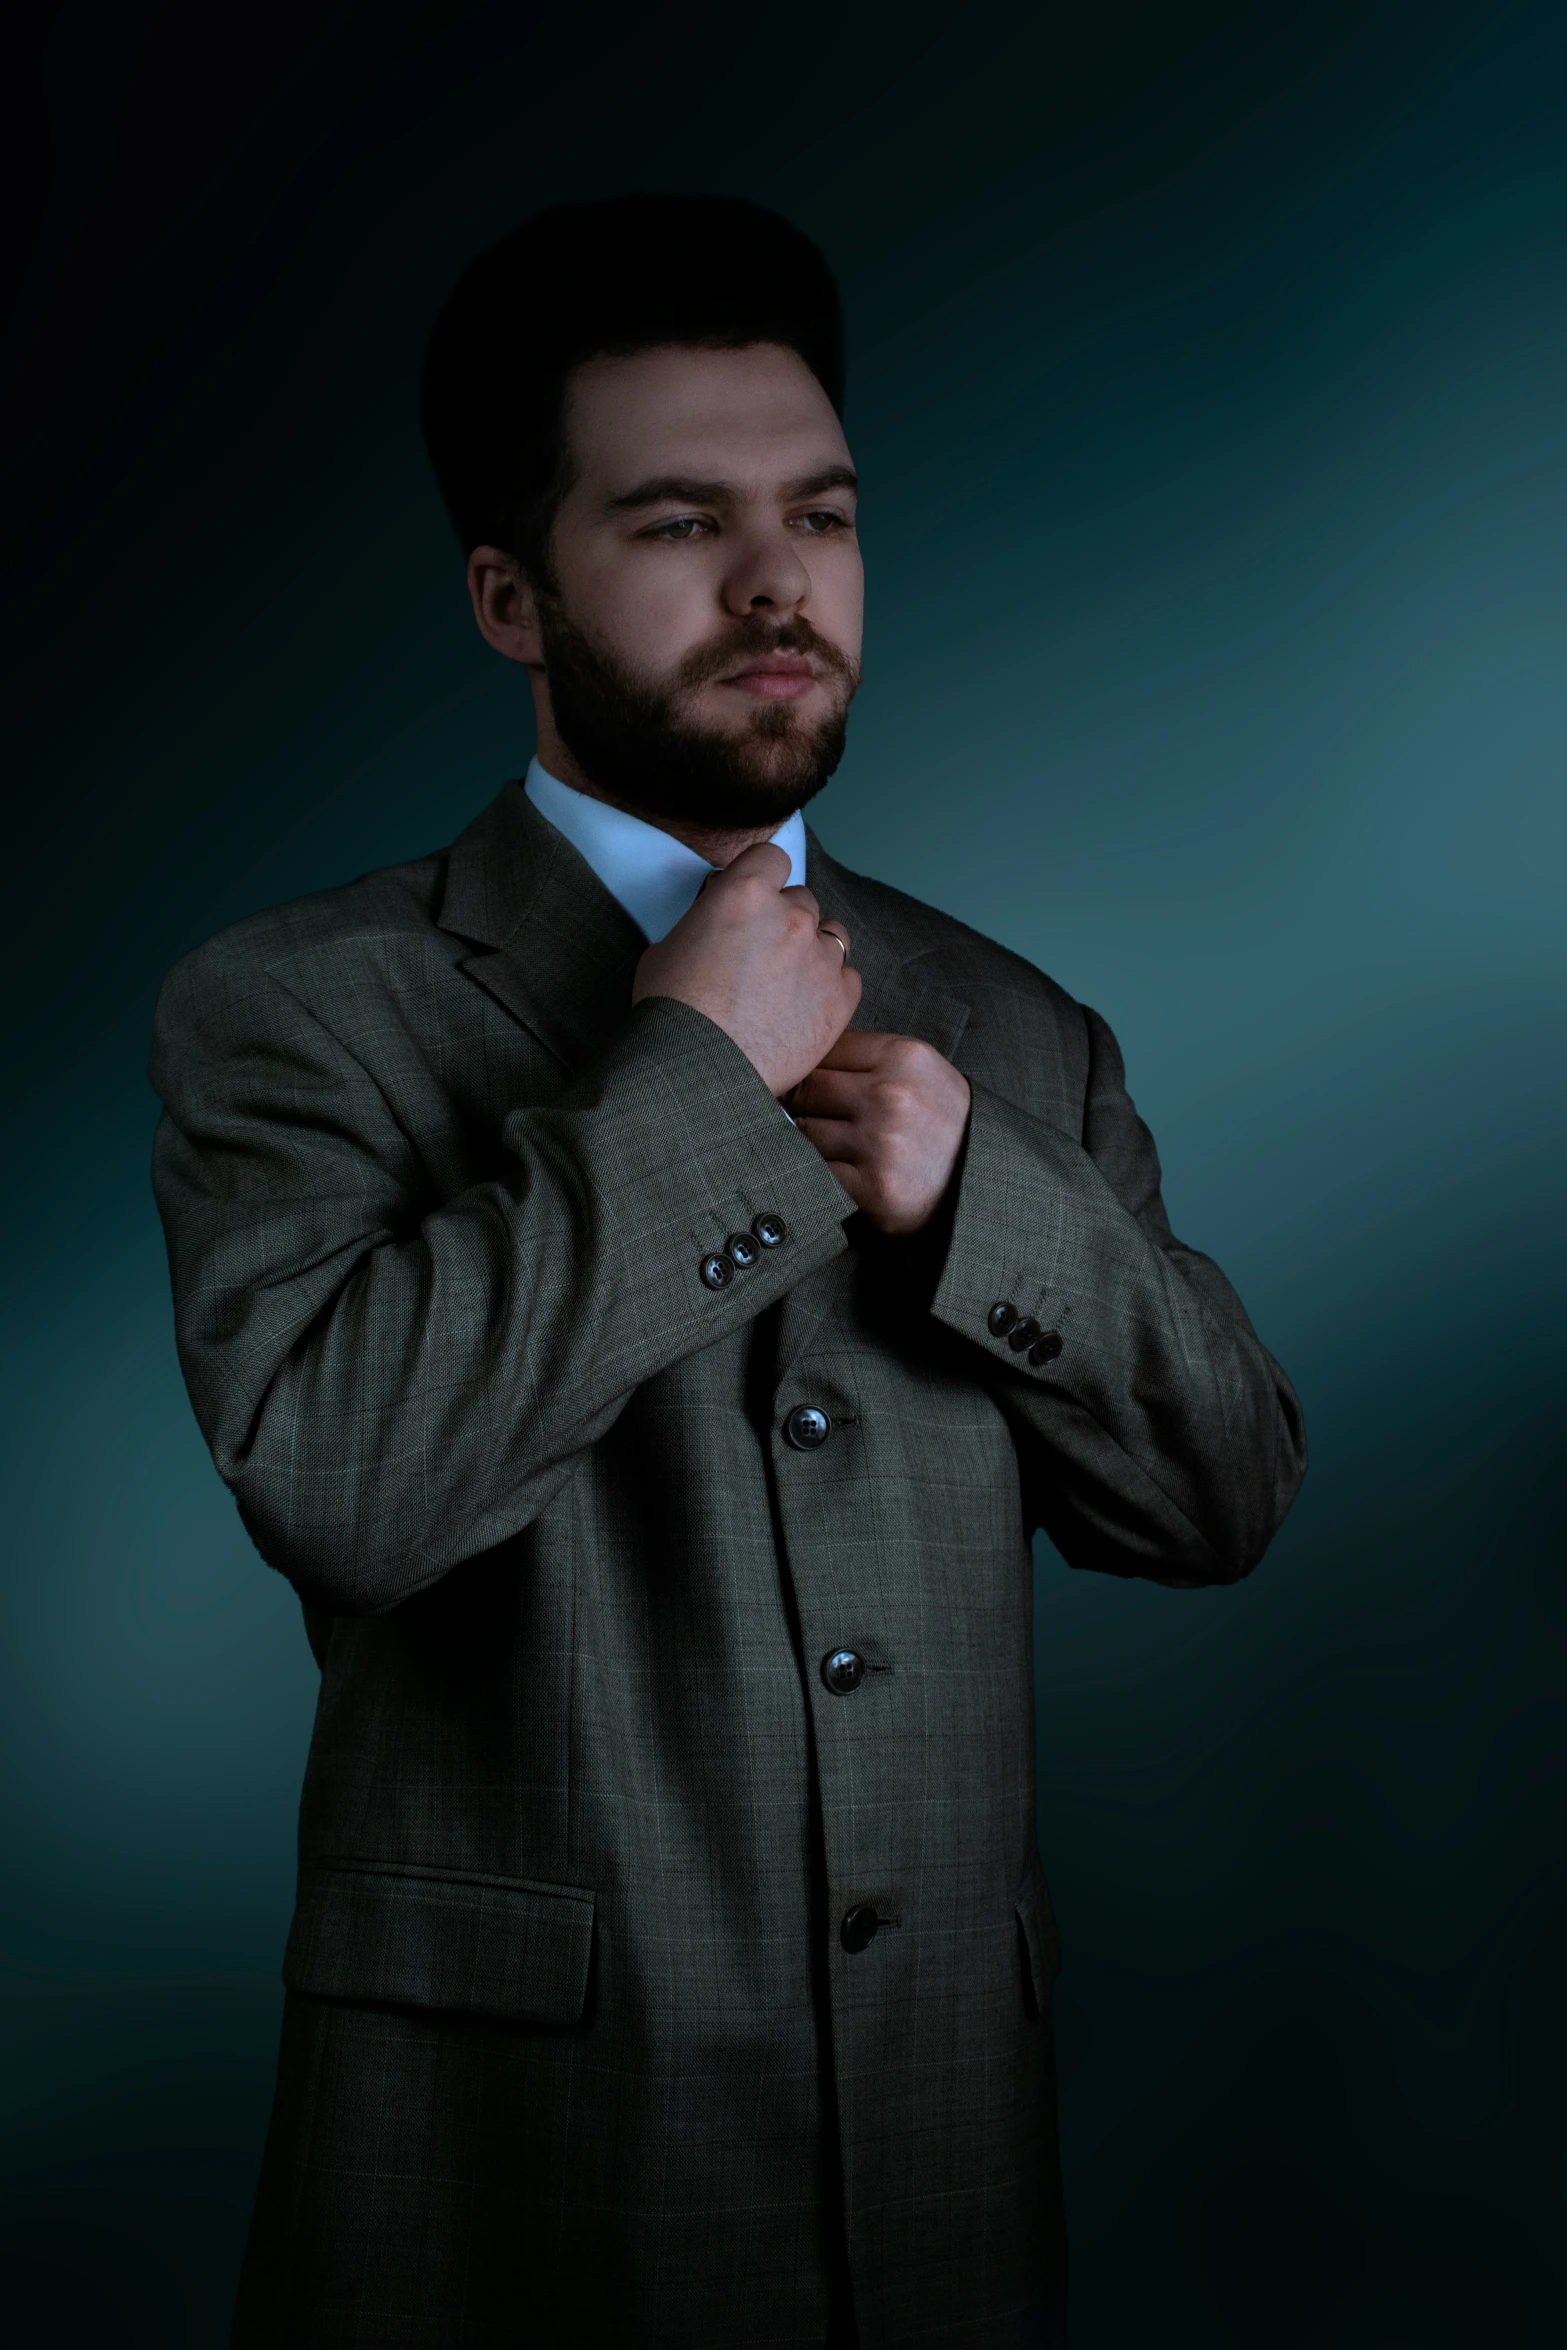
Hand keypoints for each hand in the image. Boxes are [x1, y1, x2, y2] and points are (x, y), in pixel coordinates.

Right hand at [631, 842, 860, 1096]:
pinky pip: (848, 977)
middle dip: (784, 919)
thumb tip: (716, 924)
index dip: (762, 876)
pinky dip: (831, 987)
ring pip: (831, 936)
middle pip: (802, 899)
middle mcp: (791, 916)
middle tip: (761, 953)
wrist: (698, 1072)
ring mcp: (820, 958)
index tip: (754, 896)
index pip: (772, 857)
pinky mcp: (839, 999)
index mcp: (744, 892)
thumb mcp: (667, 947)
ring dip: (812, 950)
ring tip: (786, 983)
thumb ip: (705, 922)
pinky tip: (805, 1007)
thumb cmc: (671, 1014)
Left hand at [791, 1031, 971, 1234]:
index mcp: (901, 1056)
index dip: (807, 1068)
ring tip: (833, 1147)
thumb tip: (792, 1059)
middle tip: (808, 1117)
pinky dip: (818, 1175)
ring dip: (809, 1142)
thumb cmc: (939, 1120)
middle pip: (806, 1089)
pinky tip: (840, 1172)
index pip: (821, 1050)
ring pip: (805, 1132)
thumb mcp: (917, 1069)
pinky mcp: (873, 1188)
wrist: (981, 1181)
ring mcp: (881, 1143)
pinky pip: (816, 1173)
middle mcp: (891, 1096)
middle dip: (800, 1104)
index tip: (808, 1084)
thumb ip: (863, 1056)